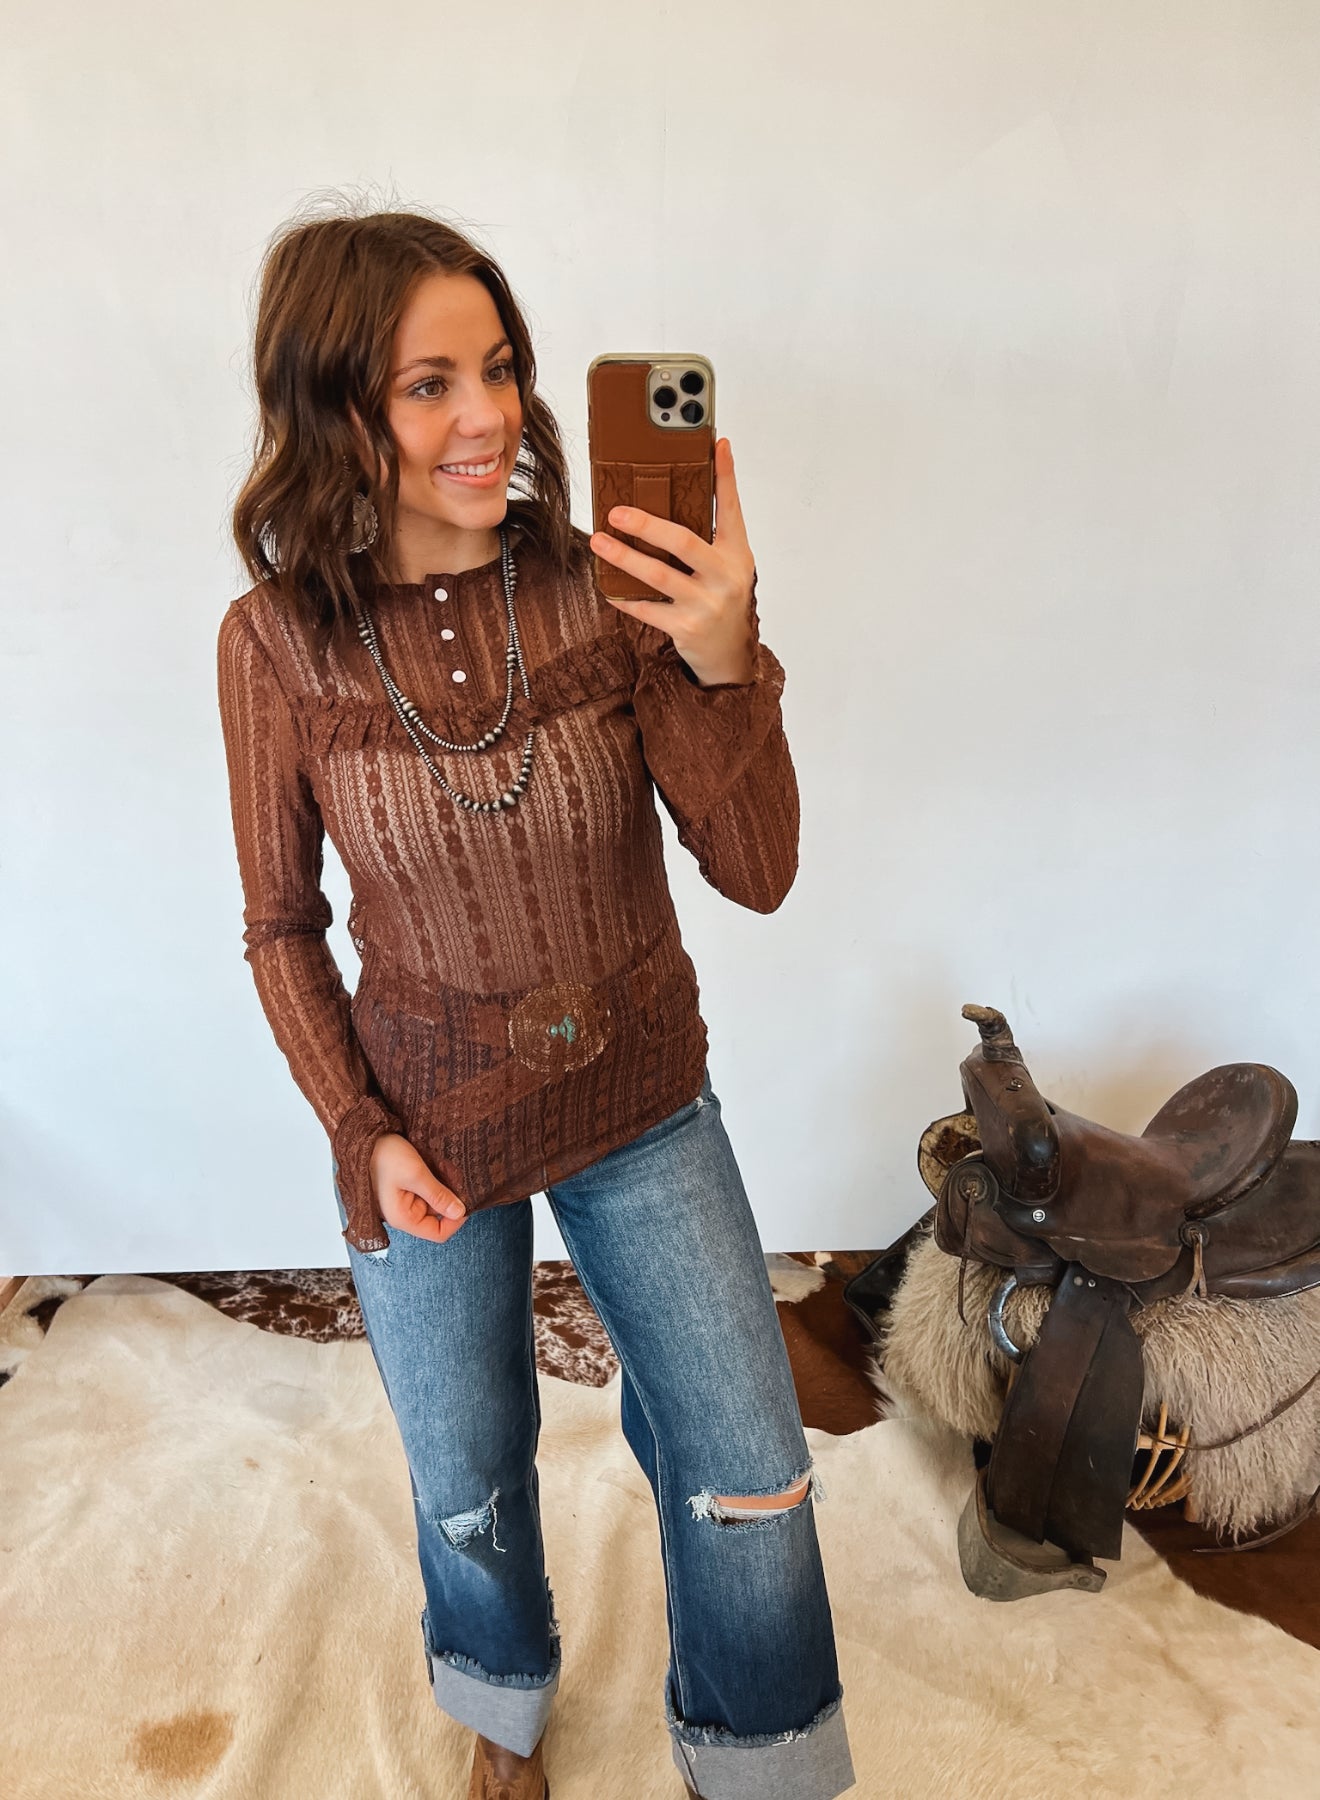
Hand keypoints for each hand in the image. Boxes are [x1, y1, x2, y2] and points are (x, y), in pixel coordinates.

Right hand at [370, 1132, 467, 1242]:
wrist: (366, 1137)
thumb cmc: (385, 1157)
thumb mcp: (416, 1175)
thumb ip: (438, 1195)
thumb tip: (460, 1212)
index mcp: (403, 1218)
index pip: (438, 1233)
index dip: (456, 1221)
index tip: (466, 1201)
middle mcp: (404, 1214)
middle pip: (438, 1218)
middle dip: (450, 1200)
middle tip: (458, 1179)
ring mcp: (405, 1201)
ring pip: (434, 1203)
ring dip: (444, 1189)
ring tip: (447, 1170)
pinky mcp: (407, 1189)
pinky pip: (427, 1192)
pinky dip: (436, 1182)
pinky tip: (439, 1168)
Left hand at [589, 435, 757, 686]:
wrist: (729, 652)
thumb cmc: (722, 597)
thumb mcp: (728, 563)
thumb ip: (711, 532)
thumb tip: (689, 488)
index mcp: (737, 554)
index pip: (731, 508)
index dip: (726, 476)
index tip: (718, 444)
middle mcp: (725, 577)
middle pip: (683, 542)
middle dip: (647, 524)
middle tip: (617, 512)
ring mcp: (705, 604)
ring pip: (658, 575)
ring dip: (624, 557)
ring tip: (599, 542)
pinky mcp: (686, 627)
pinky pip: (647, 608)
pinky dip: (625, 596)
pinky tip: (608, 586)